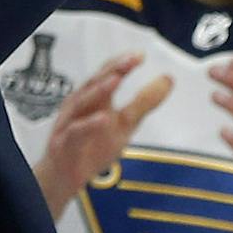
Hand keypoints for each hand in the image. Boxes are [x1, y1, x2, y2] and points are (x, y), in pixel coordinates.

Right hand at [33, 51, 171, 219]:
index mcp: (94, 98)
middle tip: (131, 60)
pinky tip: (103, 119)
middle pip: (94, 83)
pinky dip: (88, 124)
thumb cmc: (92, 147)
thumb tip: (168, 79)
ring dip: (98, 90)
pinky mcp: (64, 143)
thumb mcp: (125, 125)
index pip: (107, 75)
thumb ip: (144, 102)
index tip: (141, 55)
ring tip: (116, 80)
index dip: (122, 64)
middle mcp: (79, 105)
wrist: (65, 177)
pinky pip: (75, 131)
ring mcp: (69, 122)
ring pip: (82, 102)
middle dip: (112, 70)